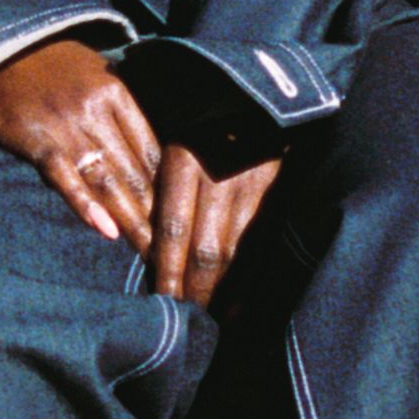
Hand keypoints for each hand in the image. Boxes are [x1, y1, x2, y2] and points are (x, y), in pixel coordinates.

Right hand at [0, 37, 159, 252]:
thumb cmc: (47, 63)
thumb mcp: (93, 72)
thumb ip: (121, 108)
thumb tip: (149, 150)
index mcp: (117, 93)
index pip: (154, 150)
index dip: (170, 189)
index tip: (181, 219)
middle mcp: (97, 109)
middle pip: (135, 171)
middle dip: (156, 215)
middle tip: (172, 249)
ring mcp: (66, 125)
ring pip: (108, 179)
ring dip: (130, 220)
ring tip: (147, 252)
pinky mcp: (35, 139)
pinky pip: (66, 178)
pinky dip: (86, 206)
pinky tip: (106, 230)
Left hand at [147, 142, 279, 308]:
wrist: (258, 99)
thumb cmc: (203, 126)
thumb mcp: (173, 143)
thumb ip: (159, 189)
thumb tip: (143, 246)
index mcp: (184, 161)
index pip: (173, 229)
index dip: (168, 270)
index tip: (161, 299)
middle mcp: (219, 177)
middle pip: (204, 249)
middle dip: (194, 290)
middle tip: (184, 320)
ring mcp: (252, 188)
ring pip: (234, 253)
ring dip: (220, 293)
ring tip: (207, 319)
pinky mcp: (276, 196)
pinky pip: (260, 248)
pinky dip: (248, 282)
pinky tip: (236, 306)